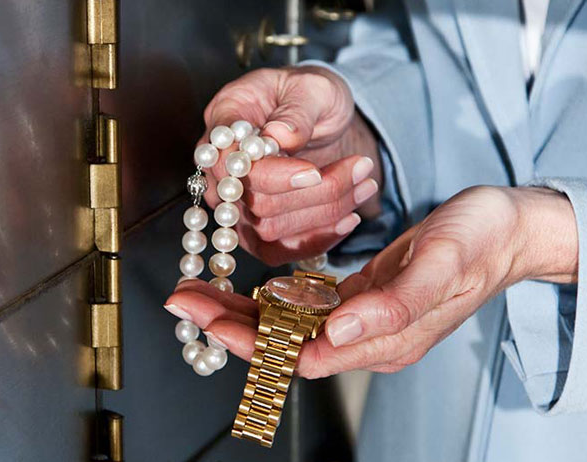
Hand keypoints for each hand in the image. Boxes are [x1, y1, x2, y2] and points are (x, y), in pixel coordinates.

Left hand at [165, 186, 578, 377]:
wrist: (513, 229)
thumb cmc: (483, 240)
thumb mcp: (442, 264)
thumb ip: (393, 306)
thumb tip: (335, 334)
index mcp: (384, 341)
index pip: (299, 354)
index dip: (248, 342)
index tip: (204, 319)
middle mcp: (369, 340)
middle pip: (283, 346)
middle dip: (227, 326)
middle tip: (181, 300)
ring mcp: (364, 323)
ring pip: (288, 328)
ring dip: (239, 314)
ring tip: (195, 293)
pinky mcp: (363, 302)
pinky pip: (305, 311)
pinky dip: (268, 301)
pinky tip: (241, 290)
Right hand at [199, 66, 384, 262]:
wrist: (321, 117)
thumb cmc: (311, 95)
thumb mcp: (314, 87)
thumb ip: (297, 110)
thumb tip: (279, 136)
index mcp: (225, 120)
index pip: (232, 161)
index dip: (273, 174)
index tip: (315, 171)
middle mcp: (220, 166)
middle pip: (254, 200)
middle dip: (315, 192)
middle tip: (361, 168)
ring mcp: (233, 202)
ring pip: (268, 228)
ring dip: (325, 213)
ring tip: (366, 184)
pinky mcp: (252, 228)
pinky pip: (276, 250)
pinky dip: (317, 240)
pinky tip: (349, 218)